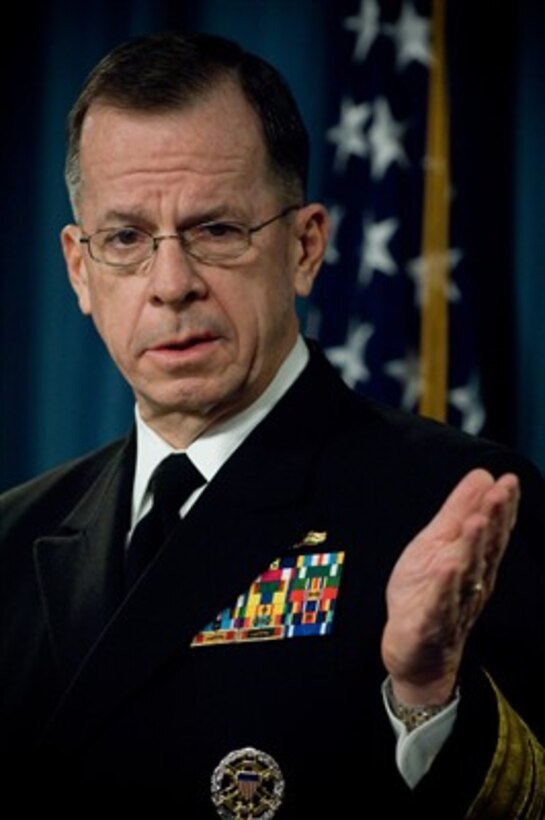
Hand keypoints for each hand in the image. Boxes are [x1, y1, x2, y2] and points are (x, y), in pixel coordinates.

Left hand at [381, 468, 519, 705]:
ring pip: (466, 575)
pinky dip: (444, 588)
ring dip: (472, 548)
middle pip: (484, 550)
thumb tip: (482, 476)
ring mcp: (451, 605)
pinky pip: (438, 607)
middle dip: (493, 521)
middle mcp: (470, 583)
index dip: (501, 508)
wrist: (416, 654)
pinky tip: (448, 568)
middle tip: (500, 493)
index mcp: (474, 562)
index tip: (509, 481)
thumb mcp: (439, 544)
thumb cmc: (428, 593)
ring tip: (477, 522)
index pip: (492, 532)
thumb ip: (459, 512)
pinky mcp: (429, 626)